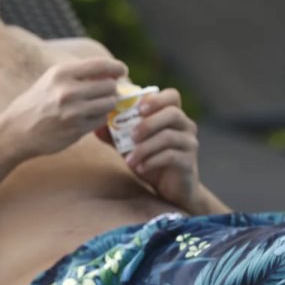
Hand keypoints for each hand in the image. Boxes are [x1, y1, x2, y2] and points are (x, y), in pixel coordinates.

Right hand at [1, 58, 124, 157]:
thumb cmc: (36, 103)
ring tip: (98, 105)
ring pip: (109, 103)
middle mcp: (68, 91)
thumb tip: (109, 72)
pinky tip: (88, 117)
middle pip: (109, 85)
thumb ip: (77, 74)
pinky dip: (99, 118)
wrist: (16, 131)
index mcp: (61, 73)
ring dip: (108, 104)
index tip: (122, 70)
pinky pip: (101, 120)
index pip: (100, 65)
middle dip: (111, 88)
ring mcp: (73, 112)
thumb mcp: (51, 80)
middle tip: (107, 92)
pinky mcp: (76, 129)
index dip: (116, 67)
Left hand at [121, 88, 202, 209]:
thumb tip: (95, 128)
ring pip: (169, 136)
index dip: (156, 99)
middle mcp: (185, 126)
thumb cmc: (151, 161)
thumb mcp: (131, 147)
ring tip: (129, 160)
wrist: (171, 189)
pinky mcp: (189, 162)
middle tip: (131, 136)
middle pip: (172, 113)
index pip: (172, 96)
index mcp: (172, 116)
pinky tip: (140, 168)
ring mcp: (189, 143)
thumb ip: (116, 136)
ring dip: (145, 147)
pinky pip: (171, 156)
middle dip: (149, 123)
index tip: (138, 109)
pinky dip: (152, 161)